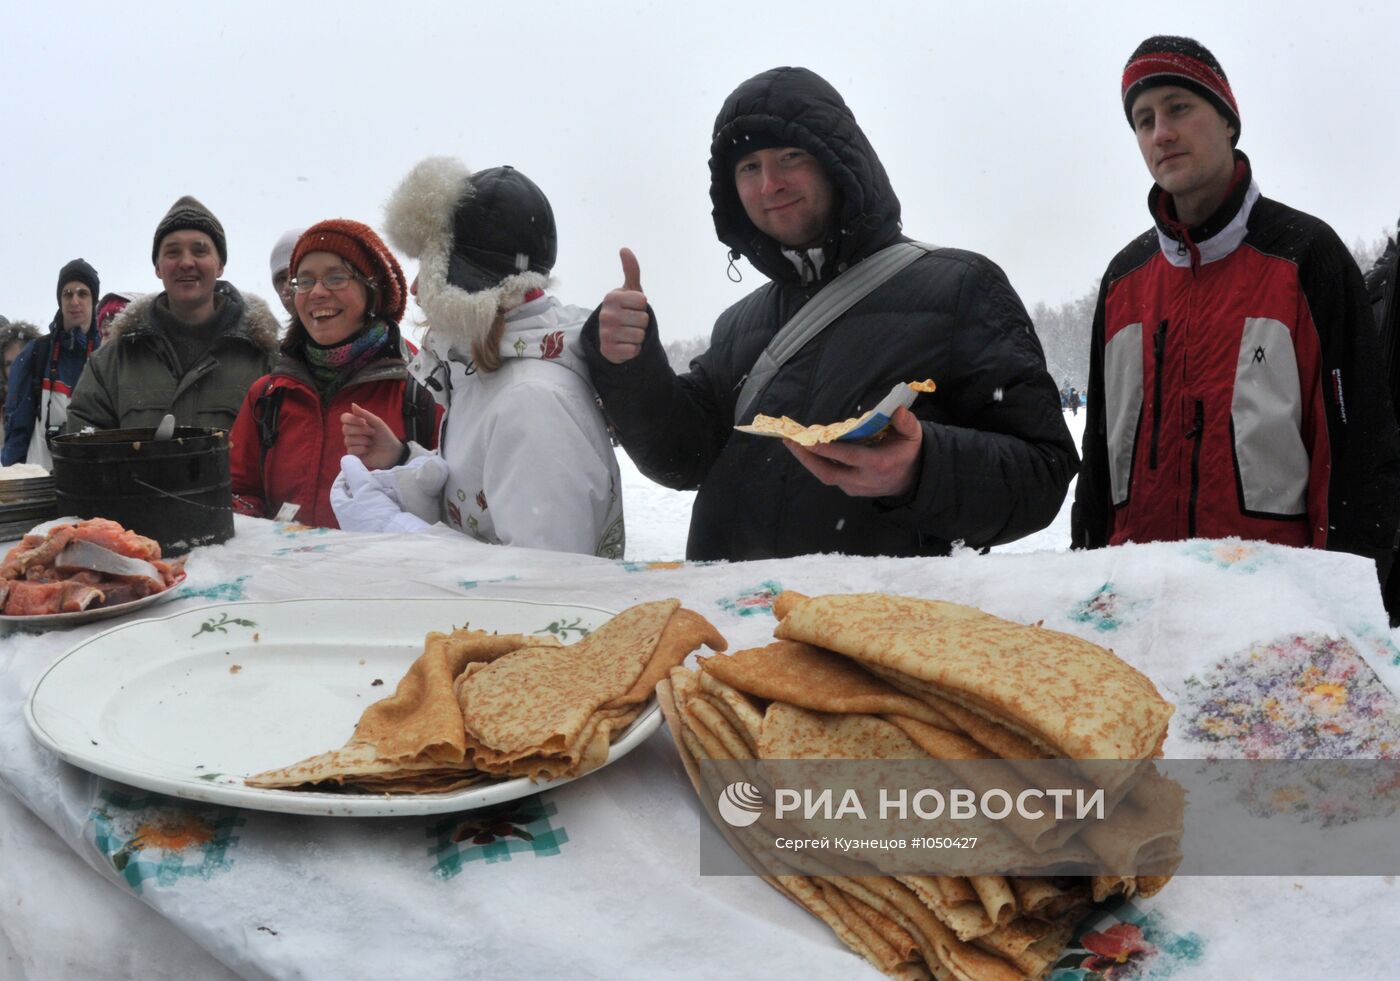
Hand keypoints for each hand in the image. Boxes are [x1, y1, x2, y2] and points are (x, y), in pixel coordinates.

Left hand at [330, 455, 429, 533]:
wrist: (397, 538)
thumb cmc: (378, 513)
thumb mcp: (365, 487)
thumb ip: (355, 471)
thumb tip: (346, 459)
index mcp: (341, 509)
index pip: (337, 488)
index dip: (345, 475)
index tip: (356, 466)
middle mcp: (348, 520)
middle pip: (351, 496)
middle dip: (361, 484)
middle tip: (372, 477)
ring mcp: (362, 527)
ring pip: (364, 504)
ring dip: (372, 494)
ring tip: (383, 488)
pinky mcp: (376, 531)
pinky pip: (375, 513)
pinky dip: (380, 504)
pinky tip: (390, 502)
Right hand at [341, 403, 403, 470]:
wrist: (392, 452)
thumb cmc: (385, 436)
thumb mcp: (377, 423)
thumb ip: (364, 414)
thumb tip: (352, 404)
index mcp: (356, 424)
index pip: (344, 418)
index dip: (352, 419)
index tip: (364, 422)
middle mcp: (352, 434)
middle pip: (345, 429)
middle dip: (361, 430)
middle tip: (373, 433)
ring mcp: (352, 445)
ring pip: (348, 440)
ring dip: (363, 440)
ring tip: (372, 443)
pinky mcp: (353, 456)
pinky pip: (351, 450)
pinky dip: (361, 449)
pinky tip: (368, 450)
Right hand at [598, 248, 650, 363]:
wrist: (612, 337)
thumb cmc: (625, 310)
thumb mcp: (630, 291)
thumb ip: (631, 270)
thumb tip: (624, 249)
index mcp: (611, 297)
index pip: (643, 301)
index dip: (642, 306)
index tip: (632, 307)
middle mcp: (606, 314)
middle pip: (643, 319)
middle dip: (641, 322)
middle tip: (630, 322)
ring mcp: (605, 333)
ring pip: (640, 335)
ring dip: (638, 336)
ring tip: (627, 333)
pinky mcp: (608, 350)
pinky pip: (634, 350)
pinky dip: (633, 350)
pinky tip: (624, 345)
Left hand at [784, 406, 923, 498]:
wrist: (910, 481)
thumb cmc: (907, 452)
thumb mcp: (913, 436)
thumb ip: (906, 423)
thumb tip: (898, 410)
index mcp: (878, 463)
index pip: (849, 457)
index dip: (829, 449)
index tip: (810, 440)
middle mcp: (863, 479)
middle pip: (828, 473)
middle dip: (807, 458)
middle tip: (790, 441)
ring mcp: (854, 487)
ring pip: (825, 476)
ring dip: (807, 460)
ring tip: (791, 443)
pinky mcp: (849, 490)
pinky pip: (829, 476)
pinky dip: (817, 463)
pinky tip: (806, 449)